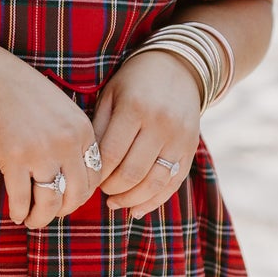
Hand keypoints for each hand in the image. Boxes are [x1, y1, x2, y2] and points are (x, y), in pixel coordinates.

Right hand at [0, 48, 104, 229]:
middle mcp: (67, 141)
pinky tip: (15, 213)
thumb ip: (71, 138)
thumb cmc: (16, 92)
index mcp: (82, 128)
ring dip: (41, 218)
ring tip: (31, 220)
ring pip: (51, 202)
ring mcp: (41, 150)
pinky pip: (22, 198)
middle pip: (77, 194)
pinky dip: (20, 211)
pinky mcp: (13, 158)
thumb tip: (73, 178)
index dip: (81, 194)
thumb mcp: (57, 109)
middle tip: (49, 213)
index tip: (66, 199)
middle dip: (63, 210)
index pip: (95, 176)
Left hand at [90, 48, 202, 217]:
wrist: (179, 67)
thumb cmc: (134, 81)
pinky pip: (173, 183)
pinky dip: (154, 201)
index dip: (97, 173)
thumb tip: (86, 166)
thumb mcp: (111, 94)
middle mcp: (161, 125)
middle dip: (111, 189)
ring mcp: (179, 138)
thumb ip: (99, 127)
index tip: (86, 177)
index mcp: (135, 108)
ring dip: (131, 200)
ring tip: (114, 202)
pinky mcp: (190, 148)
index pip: (112, 154)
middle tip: (99, 191)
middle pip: (132, 172)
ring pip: (154, 183)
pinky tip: (136, 209)